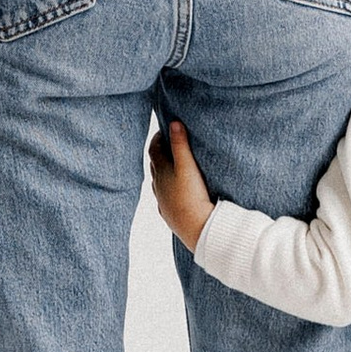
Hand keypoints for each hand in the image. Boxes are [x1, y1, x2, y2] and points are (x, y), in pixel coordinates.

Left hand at [149, 115, 215, 250]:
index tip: (166, 129)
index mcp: (160, 172)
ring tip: (174, 165)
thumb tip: (174, 123)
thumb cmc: (191, 195)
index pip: (154, 149)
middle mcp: (157, 185)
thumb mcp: (188, 166)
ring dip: (164, 171)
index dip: (158, 137)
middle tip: (170, 143)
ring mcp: (162, 200)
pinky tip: (175, 191)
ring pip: (158, 182)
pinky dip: (168, 189)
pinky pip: (165, 197)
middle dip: (161, 152)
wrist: (196, 228)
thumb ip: (180, 144)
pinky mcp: (169, 213)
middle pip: (155, 164)